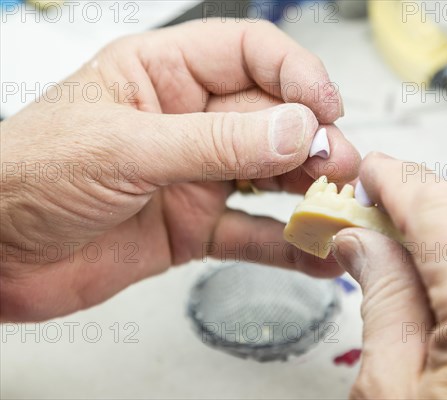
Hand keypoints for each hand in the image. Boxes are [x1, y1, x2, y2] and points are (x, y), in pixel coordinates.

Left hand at [0, 20, 359, 321]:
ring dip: (307, 191)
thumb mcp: (124, 147)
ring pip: (269, 176)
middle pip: (271, 118)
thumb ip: (214, 142)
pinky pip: (250, 234)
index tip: (325, 106)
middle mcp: (187, 123)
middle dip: (312, 140)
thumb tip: (295, 130)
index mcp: (163, 76)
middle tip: (340, 165)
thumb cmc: (27, 177)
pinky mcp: (193, 227)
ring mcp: (194, 177)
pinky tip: (312, 253)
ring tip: (338, 207)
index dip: (296, 73)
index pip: (249, 55)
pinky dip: (283, 245)